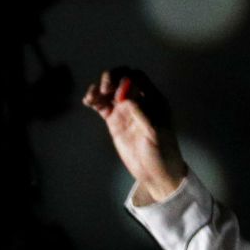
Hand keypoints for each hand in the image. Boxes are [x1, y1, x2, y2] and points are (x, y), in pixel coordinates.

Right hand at [82, 66, 187, 203]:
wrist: (154, 172)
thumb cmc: (162, 152)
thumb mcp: (155, 132)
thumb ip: (142, 113)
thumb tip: (125, 98)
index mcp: (152, 99)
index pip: (138, 77)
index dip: (127, 78)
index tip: (120, 93)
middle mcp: (137, 100)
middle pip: (122, 79)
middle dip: (111, 79)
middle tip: (104, 90)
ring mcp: (124, 110)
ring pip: (110, 90)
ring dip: (99, 88)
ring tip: (92, 97)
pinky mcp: (114, 120)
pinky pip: (102, 105)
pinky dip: (94, 100)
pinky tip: (87, 101)